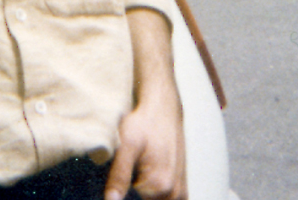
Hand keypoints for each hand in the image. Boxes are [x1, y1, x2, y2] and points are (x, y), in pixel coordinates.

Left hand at [105, 8, 186, 199]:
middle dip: (132, 194)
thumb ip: (119, 176)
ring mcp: (180, 190)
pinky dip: (155, 196)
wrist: (163, 107)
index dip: (120, 197)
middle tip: (125, 174)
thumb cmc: (144, 122)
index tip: (117, 184)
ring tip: (134, 175)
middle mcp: (174, 192)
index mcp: (160, 186)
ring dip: (144, 195)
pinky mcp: (181, 185)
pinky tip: (143, 181)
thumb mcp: (126, 144)